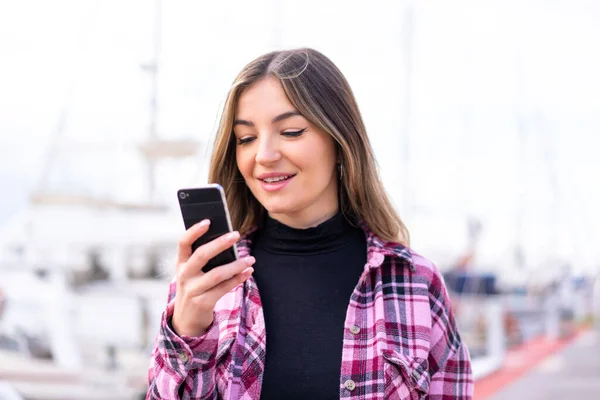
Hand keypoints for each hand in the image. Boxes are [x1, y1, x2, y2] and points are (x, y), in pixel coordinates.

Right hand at [171, 220, 254, 336]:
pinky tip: (248, 272)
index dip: (194, 231)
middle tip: (236, 234)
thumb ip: (205, 259)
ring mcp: (193, 290)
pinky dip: (238, 279)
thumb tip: (227, 241)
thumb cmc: (195, 287)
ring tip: (250, 259)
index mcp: (181, 263)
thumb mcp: (193, 273)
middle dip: (220, 243)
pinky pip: (224, 288)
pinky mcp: (203, 303)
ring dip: (236, 265)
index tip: (208, 221)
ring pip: (217, 274)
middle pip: (201, 255)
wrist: (186, 320)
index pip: (183, 243)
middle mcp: (184, 275)